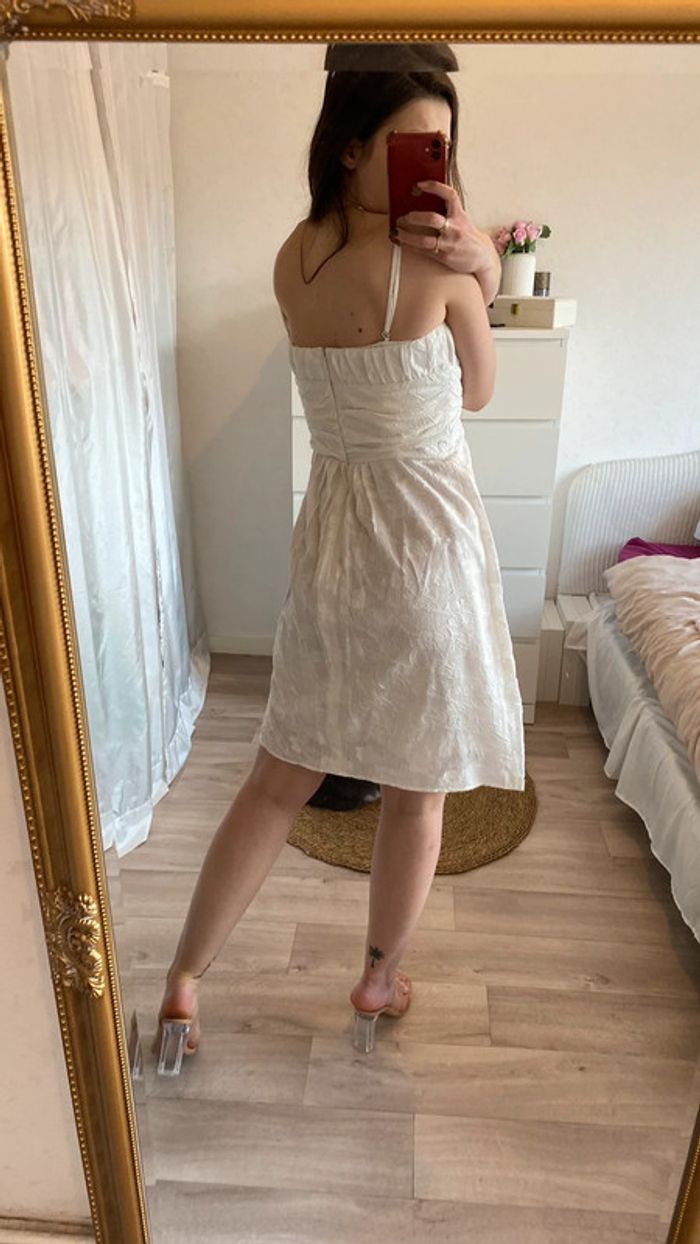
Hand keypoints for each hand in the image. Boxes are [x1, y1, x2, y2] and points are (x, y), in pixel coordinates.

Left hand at [392, 179, 500, 303]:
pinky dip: (410, 246)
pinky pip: (424, 251)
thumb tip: (426, 200)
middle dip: (415, 217)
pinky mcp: (444, 256)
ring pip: (424, 240)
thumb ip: (448, 211)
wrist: (482, 257)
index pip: (449, 195)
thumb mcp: (462, 219)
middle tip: (404, 216)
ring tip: (397, 232)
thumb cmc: (467, 236)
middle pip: (432, 219)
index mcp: (459, 215)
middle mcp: (454, 228)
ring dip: (408, 236)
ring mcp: (449, 243)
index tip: (420, 184)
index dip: (434, 187)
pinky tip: (402, 242)